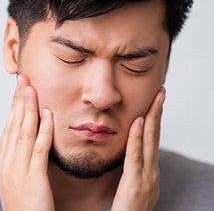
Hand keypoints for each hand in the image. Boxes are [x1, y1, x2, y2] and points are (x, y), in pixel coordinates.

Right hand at [0, 74, 54, 210]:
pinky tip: (48, 114)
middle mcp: (8, 163)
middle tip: (23, 79)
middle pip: (14, 125)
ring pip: (23, 133)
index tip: (19, 88)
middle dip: (18, 101)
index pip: (9, 127)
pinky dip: (44, 130)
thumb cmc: (24, 205)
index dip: (14, 106)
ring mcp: (19, 171)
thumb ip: (15, 157)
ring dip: (28, 109)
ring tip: (31, 88)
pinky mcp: (33, 179)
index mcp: (5, 162)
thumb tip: (13, 140)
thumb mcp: (15, 179)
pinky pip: (39, 150)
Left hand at [111, 87, 165, 210]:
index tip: (155, 102)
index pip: (153, 140)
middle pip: (155, 135)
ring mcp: (146, 176)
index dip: (154, 120)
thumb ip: (134, 169)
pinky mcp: (136, 183)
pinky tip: (138, 121)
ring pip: (150, 141)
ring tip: (156, 98)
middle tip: (161, 92)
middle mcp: (152, 170)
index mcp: (150, 170)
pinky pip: (135, 155)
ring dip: (153, 117)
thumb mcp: (134, 185)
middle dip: (158, 112)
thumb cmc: (129, 209)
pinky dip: (137, 137)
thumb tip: (131, 154)